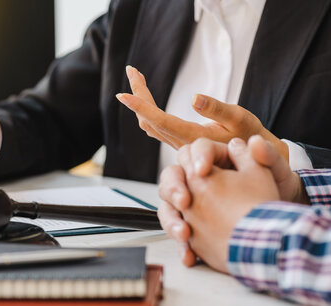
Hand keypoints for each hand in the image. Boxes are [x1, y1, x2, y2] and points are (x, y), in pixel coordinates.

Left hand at [115, 66, 289, 161]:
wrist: (257, 162)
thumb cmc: (252, 138)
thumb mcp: (240, 120)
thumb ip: (217, 110)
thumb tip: (194, 97)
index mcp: (192, 137)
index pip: (159, 120)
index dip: (139, 106)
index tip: (121, 94)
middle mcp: (181, 143)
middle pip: (150, 120)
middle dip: (139, 94)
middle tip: (132, 70)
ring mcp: (180, 145)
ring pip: (152, 125)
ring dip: (142, 102)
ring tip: (137, 79)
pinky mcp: (182, 144)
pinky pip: (158, 128)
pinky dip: (149, 111)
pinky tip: (148, 102)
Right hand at [158, 137, 284, 271]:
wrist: (269, 228)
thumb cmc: (271, 195)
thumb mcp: (273, 174)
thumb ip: (266, 156)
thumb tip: (255, 142)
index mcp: (215, 160)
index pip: (196, 150)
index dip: (197, 157)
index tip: (203, 171)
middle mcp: (197, 180)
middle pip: (173, 176)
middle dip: (174, 188)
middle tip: (184, 202)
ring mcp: (190, 205)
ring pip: (169, 207)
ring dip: (172, 220)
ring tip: (184, 233)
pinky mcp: (190, 226)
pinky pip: (178, 234)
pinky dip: (181, 246)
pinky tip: (189, 254)